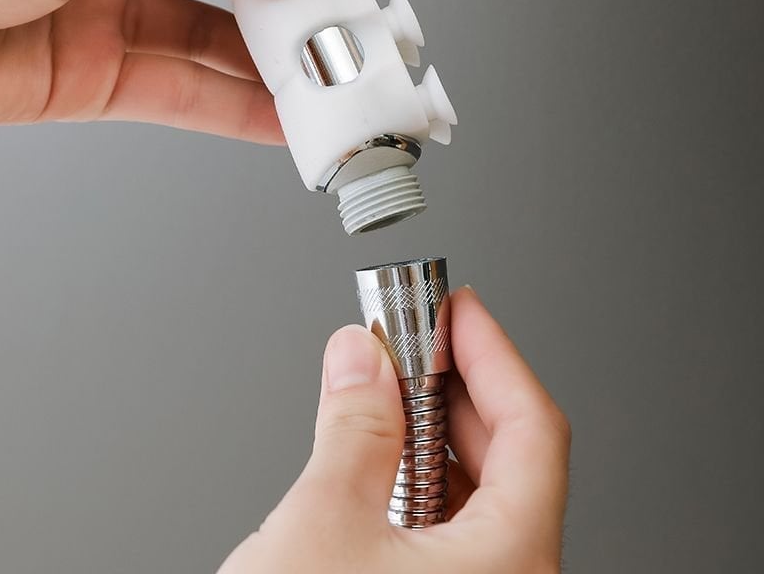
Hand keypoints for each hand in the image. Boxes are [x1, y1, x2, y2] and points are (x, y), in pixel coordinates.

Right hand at [222, 287, 570, 572]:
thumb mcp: (323, 529)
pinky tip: (377, 454)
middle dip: (455, 383)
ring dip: (430, 428)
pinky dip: (413, 476)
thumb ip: (349, 429)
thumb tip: (360, 357)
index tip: (460, 307)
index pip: (533, 426)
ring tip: (389, 382)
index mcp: (511, 565)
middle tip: (415, 335)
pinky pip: (444, 526)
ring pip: (474, 491)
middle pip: (508, 453)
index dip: (496, 353)